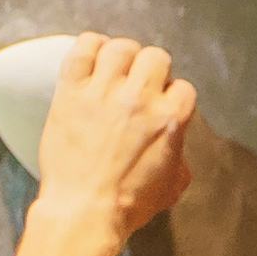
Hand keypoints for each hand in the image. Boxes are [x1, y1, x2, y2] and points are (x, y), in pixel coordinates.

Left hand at [25, 35, 198, 247]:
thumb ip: (178, 153)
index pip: (184, 87)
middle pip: (155, 57)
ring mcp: (103, 90)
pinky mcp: (72, 89)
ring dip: (123, 55)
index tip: (164, 105)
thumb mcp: (172, 185)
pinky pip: (83, 48)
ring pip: (120, 47)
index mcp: (170, 120)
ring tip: (116, 69)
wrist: (84, 209)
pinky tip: (93, 57)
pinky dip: (91, 46)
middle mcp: (140, 98)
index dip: (174, 96)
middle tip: (140, 84)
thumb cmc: (129, 204)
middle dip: (152, 70)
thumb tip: (172, 140)